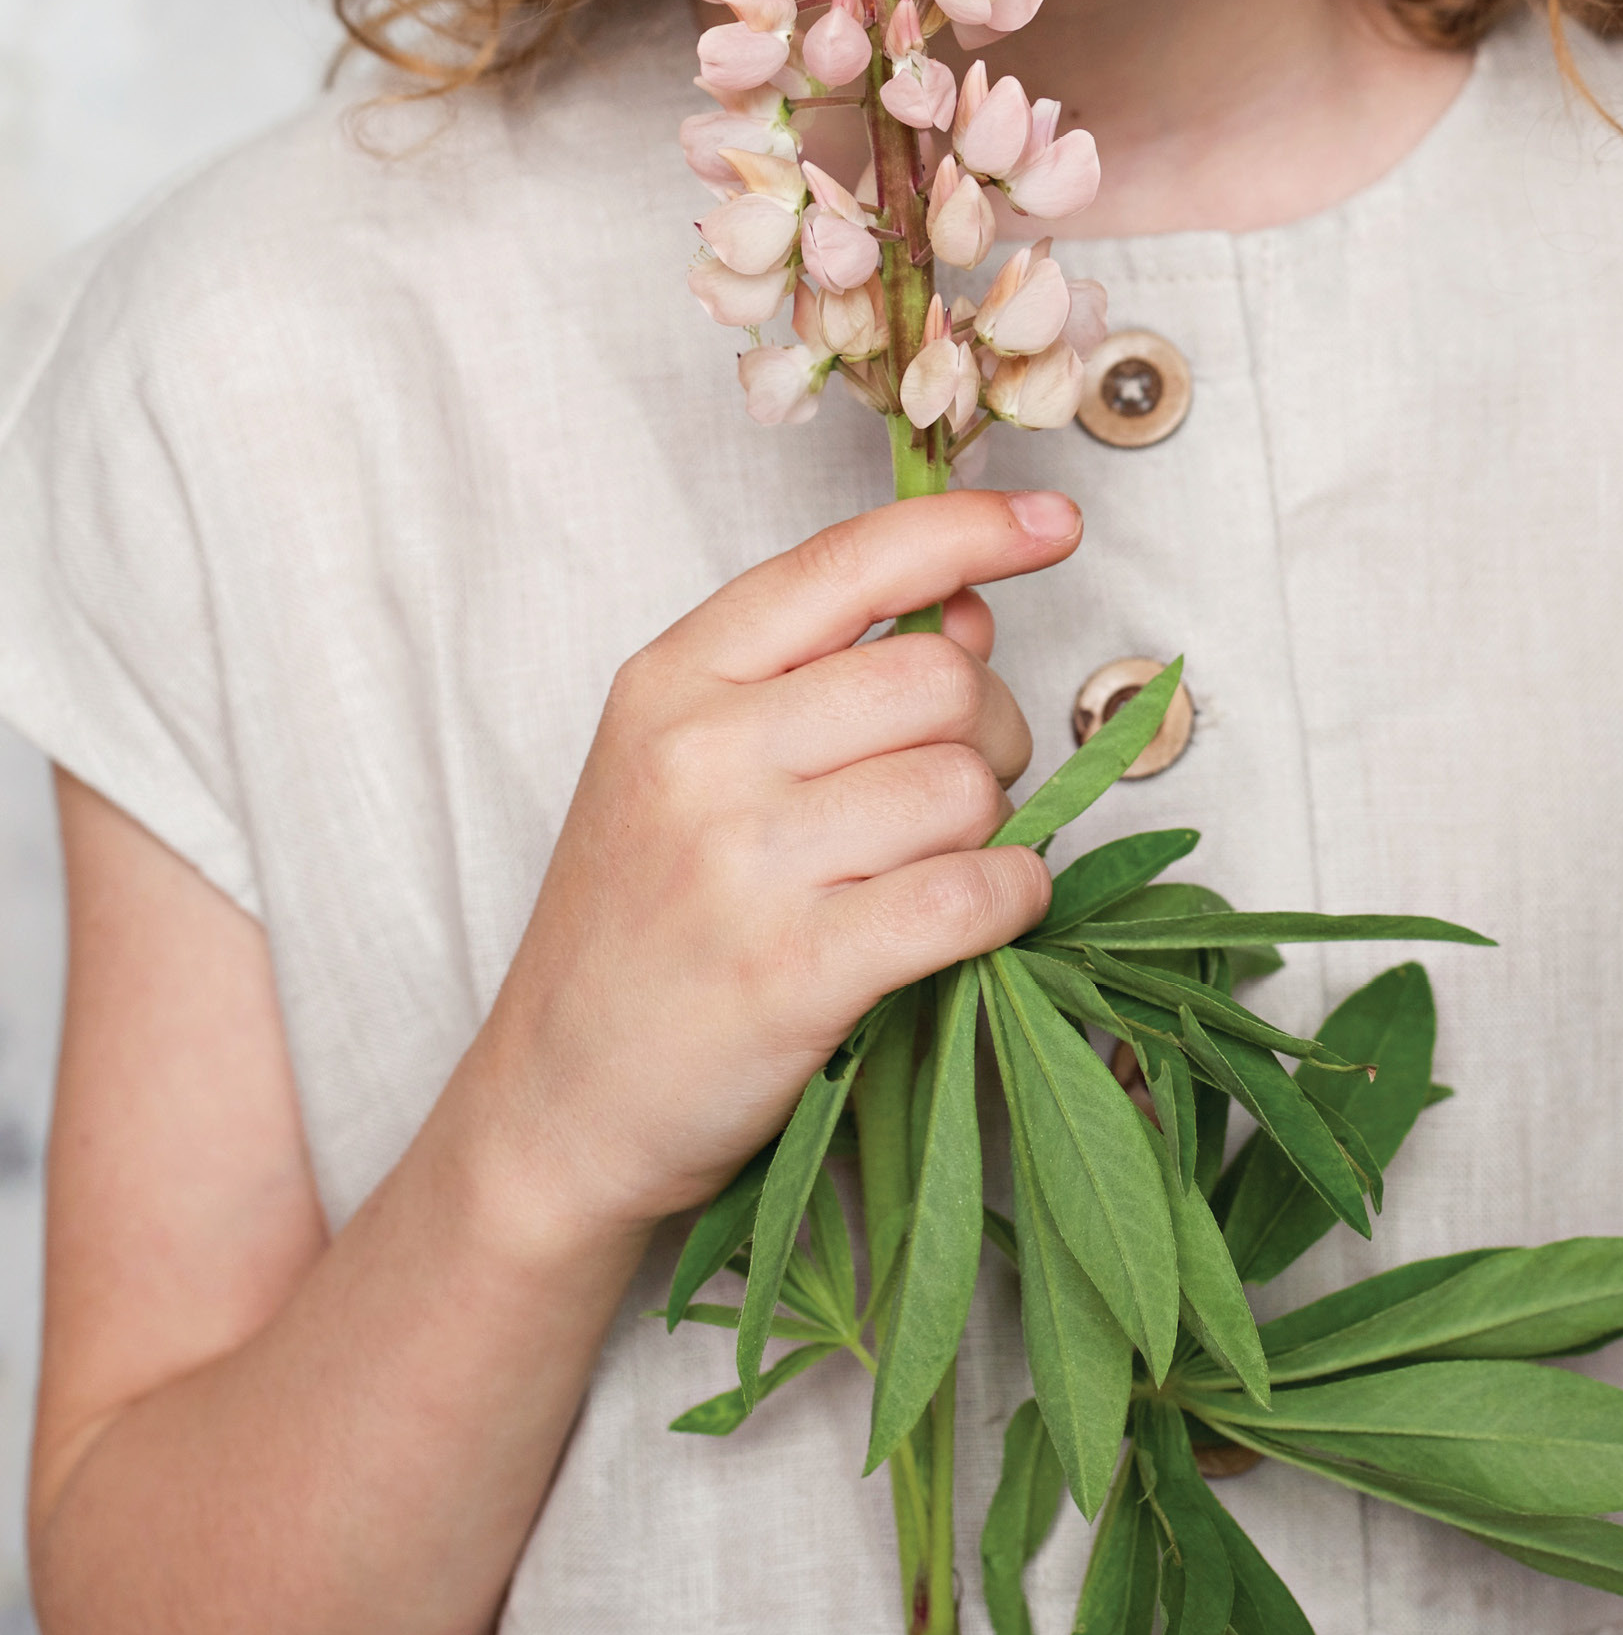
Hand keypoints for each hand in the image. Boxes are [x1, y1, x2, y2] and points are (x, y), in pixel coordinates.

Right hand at [452, 487, 1077, 1251]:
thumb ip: (824, 673)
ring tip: (932, 871)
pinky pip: (973, 894)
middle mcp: (701, 751)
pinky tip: (981, 917)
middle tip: (957, 793)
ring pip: (966, 789)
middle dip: (990, 732)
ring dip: (992, 832)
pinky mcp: (793, 971)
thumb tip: (972, 611)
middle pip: (940, 682)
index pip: (848, 561)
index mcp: (673, 678)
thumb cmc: (642, 927)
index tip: (1057, 523)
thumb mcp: (690, 767)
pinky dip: (1011, 901)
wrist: (552, 1111)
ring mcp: (743, 861)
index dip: (971, 530)